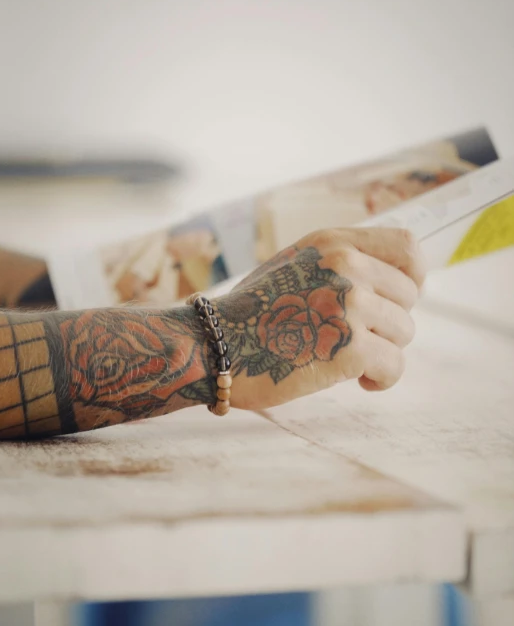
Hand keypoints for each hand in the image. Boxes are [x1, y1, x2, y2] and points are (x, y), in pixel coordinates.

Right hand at [213, 228, 424, 410]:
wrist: (214, 345)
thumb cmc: (251, 311)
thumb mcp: (296, 265)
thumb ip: (340, 265)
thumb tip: (390, 282)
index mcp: (334, 244)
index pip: (407, 248)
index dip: (411, 277)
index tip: (394, 300)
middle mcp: (346, 267)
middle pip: (408, 297)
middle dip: (388, 323)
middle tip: (356, 338)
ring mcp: (350, 306)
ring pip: (404, 333)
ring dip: (382, 351)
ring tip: (349, 360)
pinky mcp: (349, 349)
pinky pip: (395, 366)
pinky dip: (381, 379)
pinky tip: (358, 381)